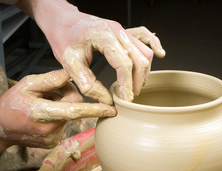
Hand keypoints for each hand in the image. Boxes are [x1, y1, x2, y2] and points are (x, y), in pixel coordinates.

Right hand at [0, 70, 115, 148]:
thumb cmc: (11, 103)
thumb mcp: (27, 84)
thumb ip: (51, 79)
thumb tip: (73, 74)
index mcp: (41, 113)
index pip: (73, 111)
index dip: (94, 109)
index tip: (111, 109)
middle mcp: (49, 129)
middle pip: (73, 108)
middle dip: (68, 96)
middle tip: (52, 91)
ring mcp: (51, 139)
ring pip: (69, 116)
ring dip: (62, 106)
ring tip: (43, 105)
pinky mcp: (52, 143)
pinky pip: (64, 124)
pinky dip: (59, 116)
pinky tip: (44, 115)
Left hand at [18, 0, 165, 102]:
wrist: (61, 19)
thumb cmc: (63, 37)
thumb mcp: (69, 63)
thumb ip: (87, 83)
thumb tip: (107, 100)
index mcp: (104, 36)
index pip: (124, 64)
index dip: (127, 85)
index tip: (126, 100)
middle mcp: (117, 31)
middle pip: (139, 59)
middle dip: (137, 81)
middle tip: (130, 97)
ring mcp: (122, 29)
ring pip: (144, 51)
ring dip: (144, 71)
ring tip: (135, 87)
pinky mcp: (123, 31)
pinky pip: (145, 36)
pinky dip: (153, 46)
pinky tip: (160, 54)